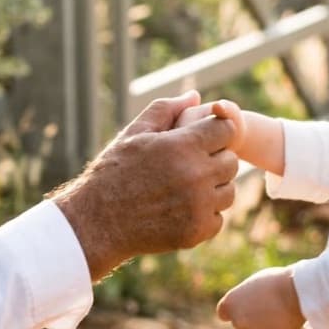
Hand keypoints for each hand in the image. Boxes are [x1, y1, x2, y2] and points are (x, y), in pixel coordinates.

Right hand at [51, 91, 240, 279]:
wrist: (97, 221)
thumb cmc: (113, 171)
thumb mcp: (135, 133)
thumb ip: (166, 110)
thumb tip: (194, 96)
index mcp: (182, 146)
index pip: (226, 129)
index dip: (216, 132)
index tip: (202, 139)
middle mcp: (196, 175)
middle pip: (231, 161)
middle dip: (215, 160)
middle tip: (190, 165)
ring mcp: (198, 206)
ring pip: (228, 191)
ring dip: (213, 188)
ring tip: (186, 187)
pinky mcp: (196, 232)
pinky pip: (217, 218)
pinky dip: (204, 215)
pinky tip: (180, 209)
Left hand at [217, 266, 304, 328]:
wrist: (295, 292)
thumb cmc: (273, 282)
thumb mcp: (253, 285)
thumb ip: (245, 298)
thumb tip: (246, 306)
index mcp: (231, 304)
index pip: (223, 313)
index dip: (232, 310)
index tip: (240, 307)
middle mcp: (239, 321)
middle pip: (239, 323)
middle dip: (248, 318)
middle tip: (263, 306)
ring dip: (262, 324)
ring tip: (277, 308)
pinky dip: (276, 328)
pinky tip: (284, 316)